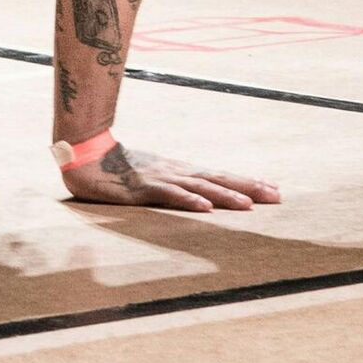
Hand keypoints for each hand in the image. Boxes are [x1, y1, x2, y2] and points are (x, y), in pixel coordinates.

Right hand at [62, 140, 280, 213]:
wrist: (86, 154)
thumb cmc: (118, 167)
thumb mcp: (151, 176)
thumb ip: (172, 185)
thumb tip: (196, 197)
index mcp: (179, 171)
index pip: (219, 176)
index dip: (246, 182)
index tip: (273, 189)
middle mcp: (176, 172)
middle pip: (218, 179)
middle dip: (248, 187)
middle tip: (277, 195)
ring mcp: (160, 178)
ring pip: (199, 188)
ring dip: (225, 196)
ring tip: (249, 204)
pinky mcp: (142, 188)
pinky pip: (169, 196)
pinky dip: (189, 201)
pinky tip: (205, 209)